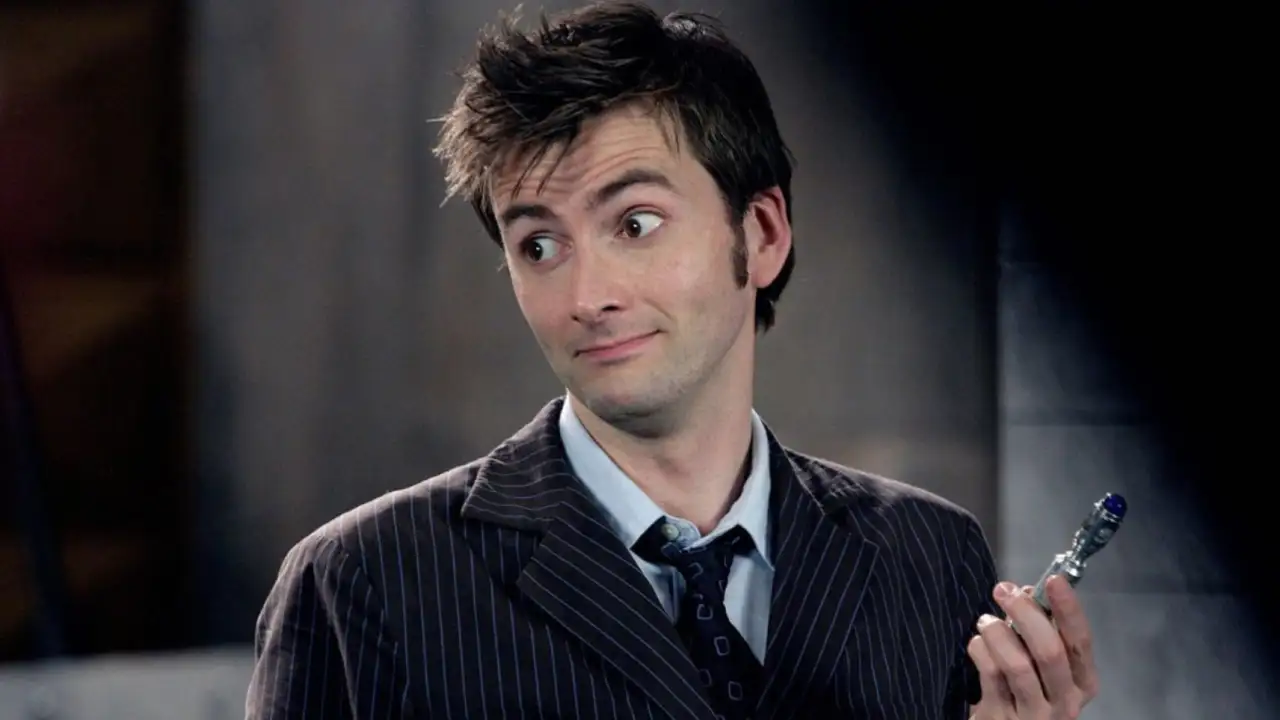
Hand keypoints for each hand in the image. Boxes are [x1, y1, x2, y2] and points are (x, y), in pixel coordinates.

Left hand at [966, 576, 1097, 718]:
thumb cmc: (1023, 690)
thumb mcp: (1040, 664)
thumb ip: (1038, 630)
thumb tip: (1026, 592)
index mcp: (1082, 683)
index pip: (1082, 641)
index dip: (1069, 608)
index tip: (1054, 579)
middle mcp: (1066, 702)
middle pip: (1050, 651)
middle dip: (1026, 613)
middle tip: (1003, 590)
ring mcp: (1035, 715)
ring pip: (1018, 664)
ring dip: (998, 633)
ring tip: (985, 621)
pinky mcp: (1003, 718)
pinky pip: (991, 675)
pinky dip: (981, 650)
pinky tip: (977, 643)